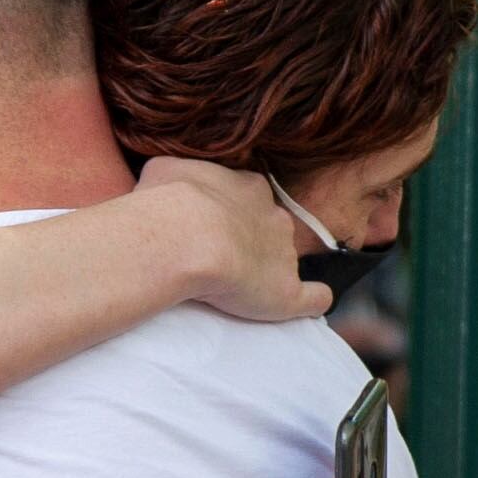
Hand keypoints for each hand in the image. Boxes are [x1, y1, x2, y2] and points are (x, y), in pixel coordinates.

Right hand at [136, 156, 330, 320]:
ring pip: (285, 258)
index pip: (249, 197)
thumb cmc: (170, 200)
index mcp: (248, 187)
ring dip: (269, 269)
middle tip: (222, 256)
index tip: (211, 227)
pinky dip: (312, 301)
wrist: (186, 235)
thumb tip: (167, 180)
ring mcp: (285, 253)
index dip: (232, 212)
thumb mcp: (162, 170)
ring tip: (240, 286)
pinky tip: (305, 307)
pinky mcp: (289, 291)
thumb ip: (174, 173)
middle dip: (253, 239)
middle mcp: (273, 215)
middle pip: (270, 226)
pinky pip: (315, 298)